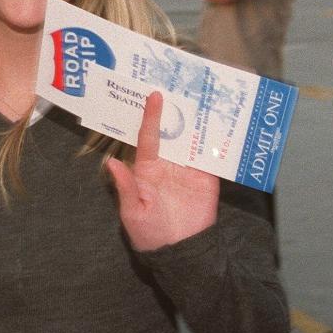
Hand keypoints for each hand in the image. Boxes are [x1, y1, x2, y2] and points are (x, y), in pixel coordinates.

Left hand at [105, 92, 218, 251]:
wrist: (181, 250)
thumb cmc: (150, 232)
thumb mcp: (133, 211)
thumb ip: (126, 186)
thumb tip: (111, 163)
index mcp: (148, 168)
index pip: (148, 137)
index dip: (150, 117)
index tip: (153, 96)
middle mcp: (168, 163)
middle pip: (172, 131)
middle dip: (174, 110)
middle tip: (178, 82)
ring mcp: (189, 168)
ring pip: (192, 138)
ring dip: (196, 120)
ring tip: (201, 94)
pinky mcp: (207, 177)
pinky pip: (211, 155)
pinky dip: (216, 140)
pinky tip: (221, 122)